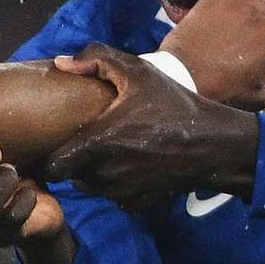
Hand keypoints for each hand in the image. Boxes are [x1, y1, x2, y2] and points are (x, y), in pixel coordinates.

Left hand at [44, 44, 261, 207]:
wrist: (214, 144)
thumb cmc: (174, 104)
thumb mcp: (138, 71)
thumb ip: (96, 60)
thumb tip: (60, 64)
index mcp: (98, 143)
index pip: (53, 166)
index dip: (50, 156)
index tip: (58, 142)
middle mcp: (104, 174)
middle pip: (71, 176)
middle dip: (75, 162)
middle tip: (87, 141)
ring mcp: (120, 192)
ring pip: (92, 188)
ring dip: (95, 173)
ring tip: (112, 150)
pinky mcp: (137, 204)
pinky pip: (114, 197)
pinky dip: (118, 185)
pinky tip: (132, 165)